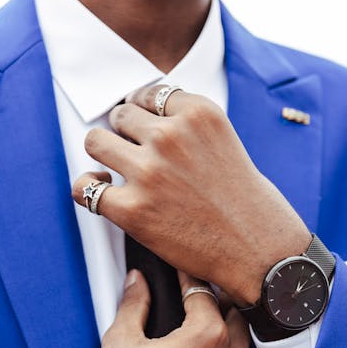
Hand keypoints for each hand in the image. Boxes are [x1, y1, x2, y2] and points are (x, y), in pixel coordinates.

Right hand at [45, 269, 248, 347]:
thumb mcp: (121, 339)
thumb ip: (136, 302)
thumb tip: (138, 280)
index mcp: (208, 335)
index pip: (204, 292)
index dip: (188, 279)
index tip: (182, 273)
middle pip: (235, 317)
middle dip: (217, 304)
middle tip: (194, 302)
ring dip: (228, 338)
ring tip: (203, 334)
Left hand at [72, 85, 310, 305]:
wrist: (261, 253)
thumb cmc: (249, 206)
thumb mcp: (226, 144)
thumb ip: (188, 128)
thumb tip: (141, 122)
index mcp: (199, 113)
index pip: (150, 94)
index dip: (144, 113)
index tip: (145, 130)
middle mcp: (171, 136)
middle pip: (121, 115)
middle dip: (125, 134)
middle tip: (137, 158)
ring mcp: (150, 172)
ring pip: (96, 141)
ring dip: (103, 155)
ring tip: (115, 171)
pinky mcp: (134, 210)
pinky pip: (85, 187)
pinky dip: (87, 187)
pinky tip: (102, 191)